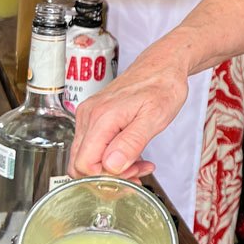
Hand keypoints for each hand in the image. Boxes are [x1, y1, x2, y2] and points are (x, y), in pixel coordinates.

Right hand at [69, 52, 188, 180]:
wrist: (162, 66)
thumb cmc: (162, 87)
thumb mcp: (155, 117)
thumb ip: (132, 142)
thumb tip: (112, 165)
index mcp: (102, 117)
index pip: (83, 164)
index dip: (106, 177)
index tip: (131, 173)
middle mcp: (89, 116)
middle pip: (81, 164)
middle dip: (110, 175)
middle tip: (138, 171)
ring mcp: (89, 116)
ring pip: (88, 157)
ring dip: (114, 167)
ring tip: (141, 163)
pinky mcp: (94, 117)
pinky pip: (94, 146)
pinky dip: (112, 156)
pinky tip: (134, 154)